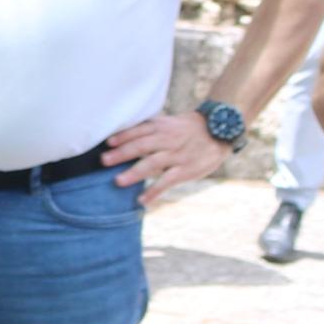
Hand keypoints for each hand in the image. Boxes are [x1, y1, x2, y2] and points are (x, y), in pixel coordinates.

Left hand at [101, 109, 228, 192]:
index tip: (107, 142)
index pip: (139, 130)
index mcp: (162, 126)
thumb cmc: (188, 129)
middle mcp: (168, 139)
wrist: (219, 132)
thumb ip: (150, 129)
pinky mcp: (186, 170)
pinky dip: (154, 191)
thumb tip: (123, 136)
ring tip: (118, 182)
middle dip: (122, 153)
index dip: (123, 136)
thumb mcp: (169, 123)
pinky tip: (142, 200)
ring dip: (134, 173)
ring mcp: (177, 155)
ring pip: (153, 163)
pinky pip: (167, 181)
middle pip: (142, 145)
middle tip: (104, 161)